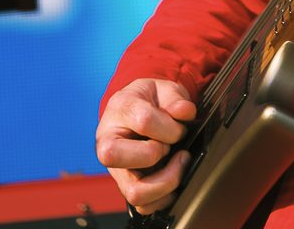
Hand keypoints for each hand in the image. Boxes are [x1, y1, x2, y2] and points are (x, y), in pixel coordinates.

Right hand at [96, 78, 196, 214]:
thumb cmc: (149, 100)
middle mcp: (108, 142)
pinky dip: (164, 197)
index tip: (181, 127)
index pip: (144, 121)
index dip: (170, 127)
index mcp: (119, 109)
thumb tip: (185, 112)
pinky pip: (143, 205)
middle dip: (156, 153)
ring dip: (165, 181)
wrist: (139, 110)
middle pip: (116, 157)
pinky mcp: (126, 186)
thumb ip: (175, 98)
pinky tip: (173, 177)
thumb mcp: (162, 88)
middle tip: (171, 146)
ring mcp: (116, 168)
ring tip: (178, 164)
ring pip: (134, 191)